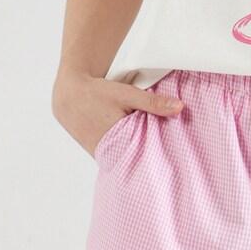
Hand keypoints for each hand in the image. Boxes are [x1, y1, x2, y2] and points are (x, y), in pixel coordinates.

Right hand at [51, 67, 182, 158]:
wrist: (70, 94)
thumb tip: (180, 108)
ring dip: (134, 151)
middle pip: (134, 156)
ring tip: (151, 149)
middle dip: (148, 154)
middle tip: (167, 155)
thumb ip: (153, 103)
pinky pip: (114, 153)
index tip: (172, 155)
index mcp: (116, 140)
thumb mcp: (127, 95)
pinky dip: (123, 148)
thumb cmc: (97, 93)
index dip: (158, 154)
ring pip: (123, 155)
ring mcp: (99, 153)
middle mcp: (106, 151)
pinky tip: (132, 144)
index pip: (144, 154)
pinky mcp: (95, 151)